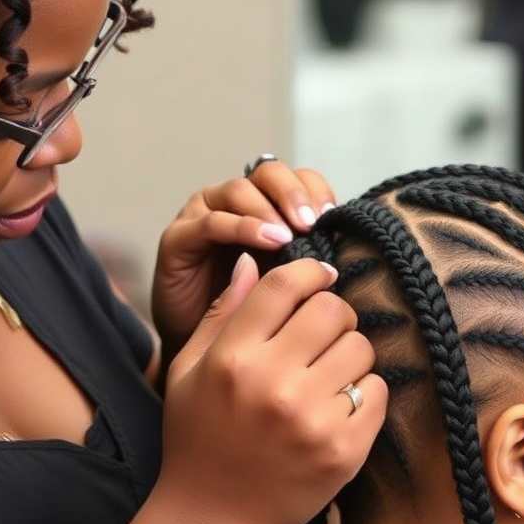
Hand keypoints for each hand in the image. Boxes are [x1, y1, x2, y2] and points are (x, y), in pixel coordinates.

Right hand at [152, 160, 335, 361]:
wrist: (201, 350)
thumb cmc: (247, 317)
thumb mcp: (290, 285)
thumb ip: (310, 261)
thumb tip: (344, 251)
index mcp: (267, 207)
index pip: (296, 178)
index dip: (316, 191)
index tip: (333, 218)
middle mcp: (235, 203)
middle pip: (269, 173)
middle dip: (293, 193)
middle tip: (311, 223)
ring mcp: (204, 215)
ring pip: (240, 190)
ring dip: (267, 210)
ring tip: (288, 237)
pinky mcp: (179, 237)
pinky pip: (211, 222)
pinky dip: (240, 226)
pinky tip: (264, 242)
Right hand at [155, 254, 387, 523]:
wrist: (212, 519)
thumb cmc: (196, 439)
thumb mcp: (188, 370)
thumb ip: (222, 314)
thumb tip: (252, 261)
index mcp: (232, 358)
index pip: (286, 284)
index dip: (310, 271)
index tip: (319, 278)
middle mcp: (272, 384)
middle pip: (333, 309)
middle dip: (333, 314)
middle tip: (323, 333)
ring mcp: (311, 419)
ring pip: (361, 348)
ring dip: (350, 353)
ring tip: (328, 373)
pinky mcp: (343, 450)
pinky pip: (376, 393)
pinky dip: (363, 393)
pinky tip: (337, 406)